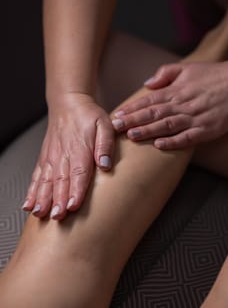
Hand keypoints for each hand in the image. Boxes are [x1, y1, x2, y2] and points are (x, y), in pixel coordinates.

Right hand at [22, 93, 114, 219]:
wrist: (68, 104)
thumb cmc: (88, 115)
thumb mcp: (105, 124)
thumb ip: (106, 144)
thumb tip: (105, 164)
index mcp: (80, 148)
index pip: (79, 172)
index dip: (75, 190)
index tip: (72, 206)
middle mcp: (64, 154)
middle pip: (61, 180)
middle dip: (58, 200)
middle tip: (57, 216)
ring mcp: (52, 157)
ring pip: (46, 181)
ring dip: (43, 198)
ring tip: (40, 213)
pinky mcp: (45, 158)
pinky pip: (37, 176)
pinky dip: (32, 191)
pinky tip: (29, 204)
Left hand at [112, 60, 227, 148]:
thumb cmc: (213, 76)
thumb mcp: (188, 68)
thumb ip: (165, 73)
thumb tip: (147, 84)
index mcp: (176, 90)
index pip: (149, 100)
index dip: (132, 108)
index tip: (117, 115)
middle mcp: (183, 104)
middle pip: (154, 113)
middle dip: (133, 121)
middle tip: (116, 127)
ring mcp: (194, 118)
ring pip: (167, 126)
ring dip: (148, 131)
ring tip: (131, 136)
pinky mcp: (206, 130)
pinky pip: (187, 138)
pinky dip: (173, 142)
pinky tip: (159, 145)